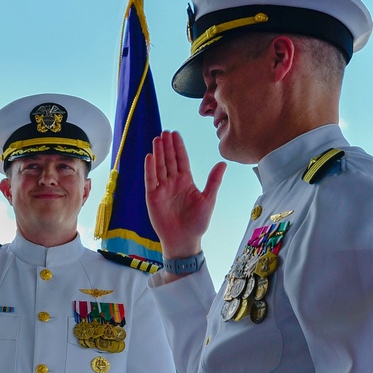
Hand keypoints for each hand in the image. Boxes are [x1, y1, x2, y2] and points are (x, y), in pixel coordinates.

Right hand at [145, 131, 225, 258]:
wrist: (184, 240)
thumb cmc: (198, 223)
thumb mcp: (208, 200)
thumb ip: (214, 181)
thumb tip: (222, 164)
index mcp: (186, 181)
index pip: (181, 160)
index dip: (178, 147)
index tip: (175, 134)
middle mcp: (173, 182)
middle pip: (169, 160)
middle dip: (167, 146)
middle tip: (165, 132)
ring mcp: (162, 189)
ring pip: (159, 167)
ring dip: (158, 153)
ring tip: (157, 139)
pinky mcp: (153, 197)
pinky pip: (151, 180)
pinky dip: (150, 169)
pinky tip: (150, 156)